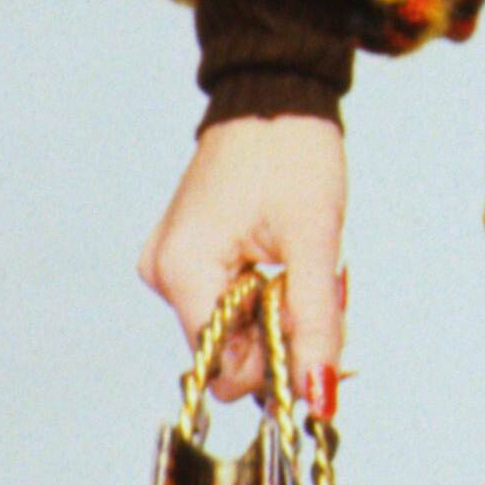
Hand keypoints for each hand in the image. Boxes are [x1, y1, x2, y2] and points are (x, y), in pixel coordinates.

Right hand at [140, 115, 348, 419]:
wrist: (274, 91)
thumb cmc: (290, 150)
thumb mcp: (314, 239)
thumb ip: (315, 322)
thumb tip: (319, 393)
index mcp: (183, 271)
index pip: (223, 364)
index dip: (276, 361)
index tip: (317, 328)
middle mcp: (164, 273)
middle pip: (227, 348)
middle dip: (281, 332)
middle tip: (320, 287)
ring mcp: (172, 261)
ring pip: (231, 325)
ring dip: (276, 310)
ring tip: (303, 261)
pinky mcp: (188, 252)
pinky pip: (226, 297)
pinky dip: (262, 292)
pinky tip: (285, 258)